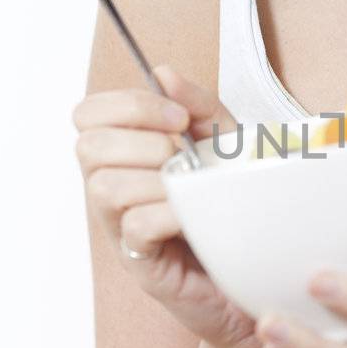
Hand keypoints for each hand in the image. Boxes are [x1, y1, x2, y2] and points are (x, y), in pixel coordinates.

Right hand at [74, 64, 269, 347]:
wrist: (259, 275)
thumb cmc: (234, 207)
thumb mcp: (226, 144)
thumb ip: (198, 106)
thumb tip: (162, 73)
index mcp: (125, 157)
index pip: (87, 114)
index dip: (126, 105)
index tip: (177, 118)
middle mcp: (112, 191)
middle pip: (87, 146)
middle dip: (141, 137)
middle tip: (182, 151)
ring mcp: (122, 229)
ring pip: (105, 186)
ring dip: (154, 176)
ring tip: (190, 186)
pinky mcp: (142, 263)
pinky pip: (134, 226)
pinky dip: (167, 212)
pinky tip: (194, 213)